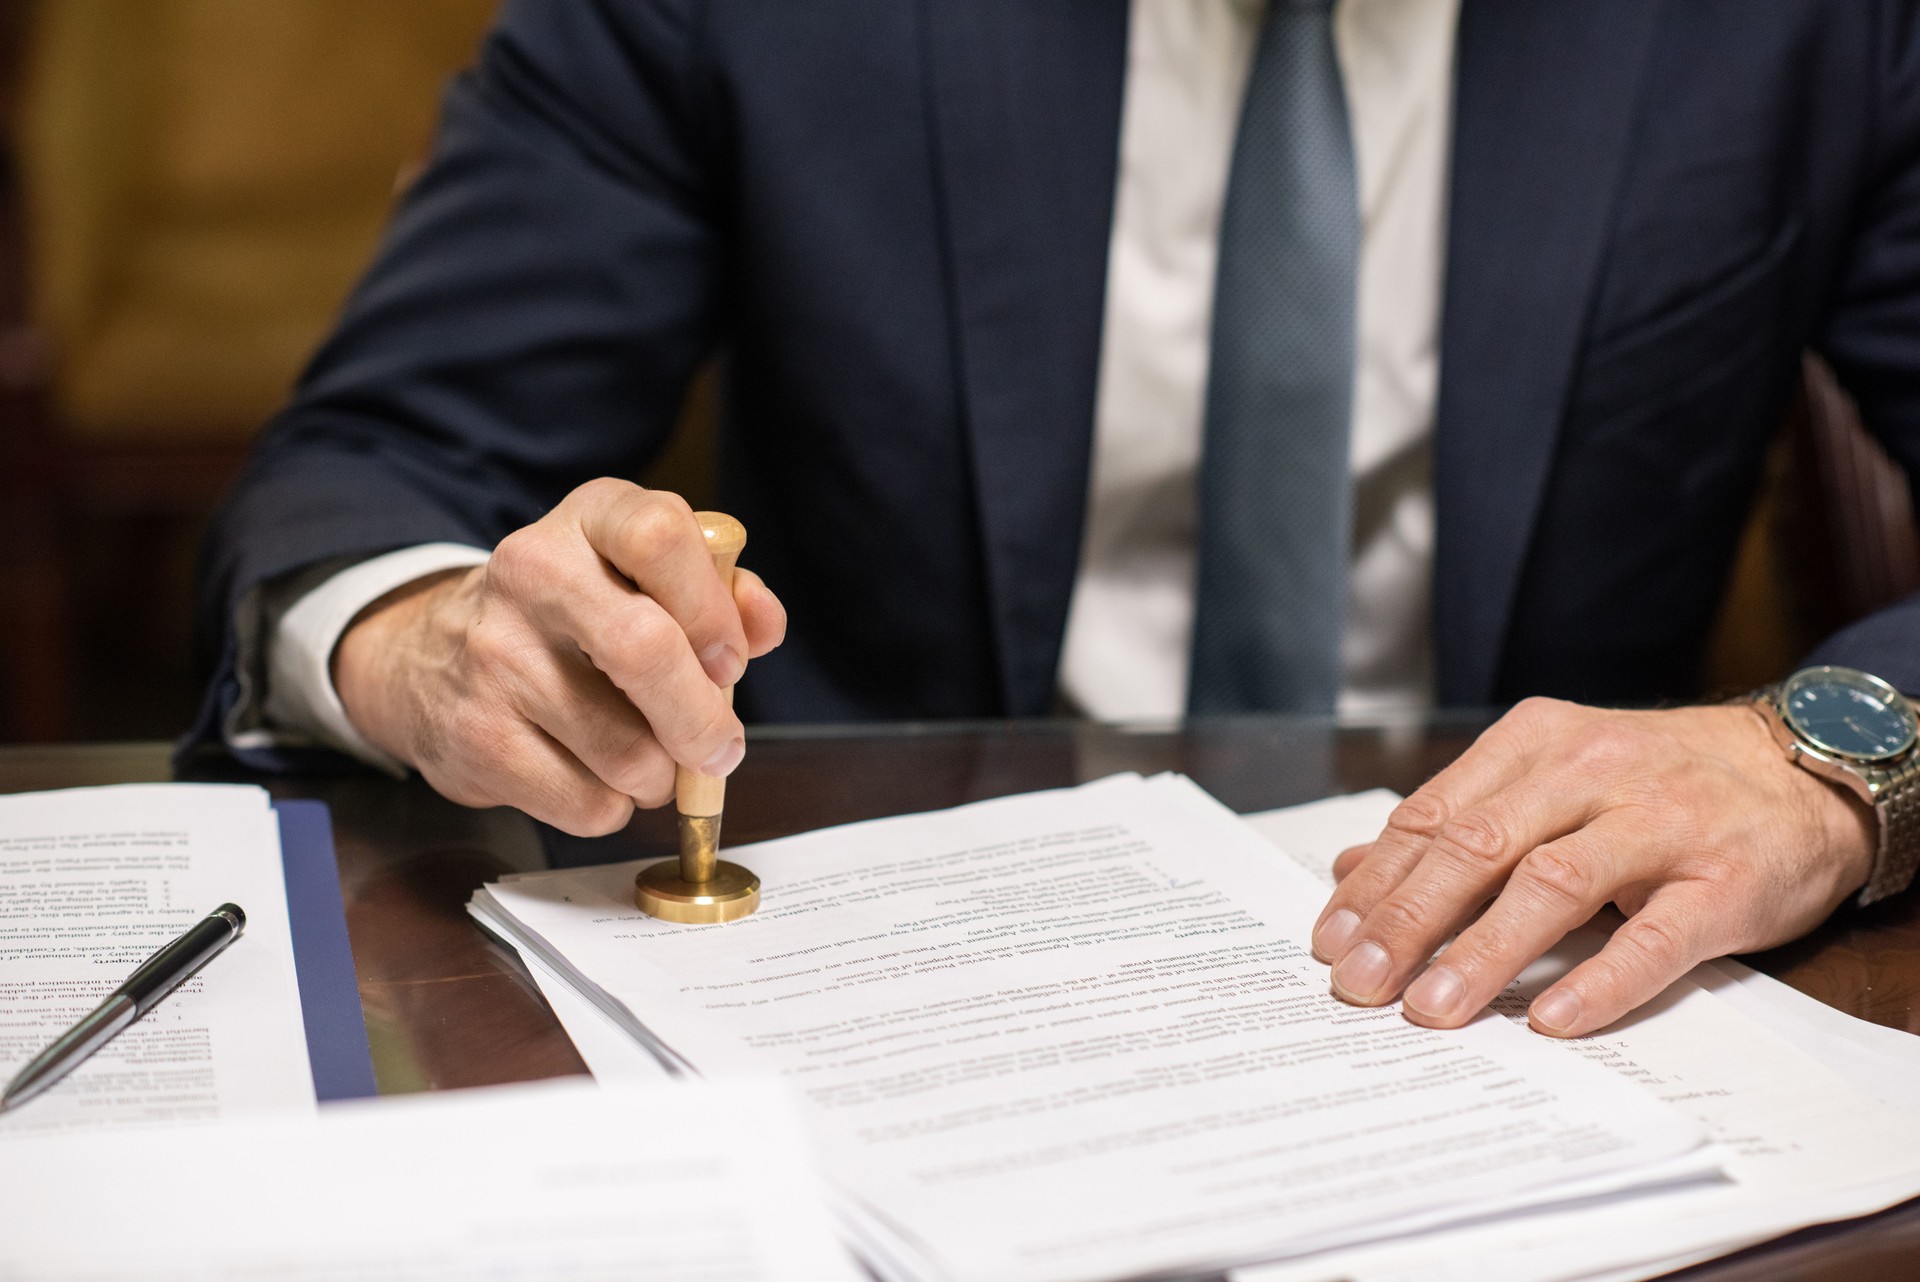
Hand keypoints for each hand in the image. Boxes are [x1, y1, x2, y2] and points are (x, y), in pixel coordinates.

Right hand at [333, 480, 786, 834]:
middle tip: (719, 748)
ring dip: (662, 777)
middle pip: (644, 649)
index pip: (659, 535)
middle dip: (703, 720)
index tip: (731, 661)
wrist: (430, 658)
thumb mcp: (641, 577)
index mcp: (588, 518)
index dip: (712, 608)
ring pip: (627, 750)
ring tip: (650, 761)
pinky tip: (598, 778)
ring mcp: (495, 656)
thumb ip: (719, 594)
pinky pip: (587, 802)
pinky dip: (614, 807)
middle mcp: (532, 573)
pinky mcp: (476, 737)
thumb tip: (763, 623)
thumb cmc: (574, 619)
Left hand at [1310, 698, 1875, 1036]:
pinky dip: (1599, 980)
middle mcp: (1593, 770)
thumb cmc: (1654, 784)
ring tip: (1430, 1007)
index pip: (1435, 815)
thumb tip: (1350, 869)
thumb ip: (1455, 821)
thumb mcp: (1549, 781)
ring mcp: (1663, 823)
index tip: (1329, 941)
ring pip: (1553, 884)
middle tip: (1360, 983)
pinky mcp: (1725, 881)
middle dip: (1408, 919)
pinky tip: (1550, 1019)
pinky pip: (1653, 937)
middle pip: (1479, 846)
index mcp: (1536, 741)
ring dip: (1484, 951)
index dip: (1377, 883)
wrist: (1802, 771)